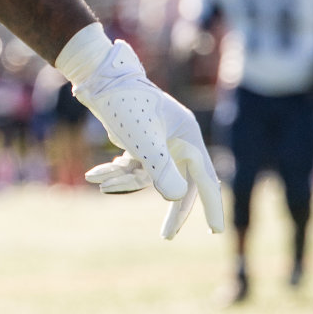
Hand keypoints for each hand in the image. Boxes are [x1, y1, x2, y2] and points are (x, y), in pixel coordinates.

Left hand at [59, 24, 224, 239]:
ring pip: (148, 175)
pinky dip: (115, 172)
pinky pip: (133, 166)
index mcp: (187, 137)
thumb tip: (176, 198)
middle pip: (181, 182)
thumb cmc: (125, 105)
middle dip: (170, 208)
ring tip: (97, 179)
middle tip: (167, 235)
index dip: (212, 206)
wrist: (98, 78)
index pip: (205, 179)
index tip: (216, 231)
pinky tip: (96, 175)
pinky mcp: (138, 140)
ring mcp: (158, 140)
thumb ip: (161, 170)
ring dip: (123, 180)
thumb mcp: (144, 141)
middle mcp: (177, 139)